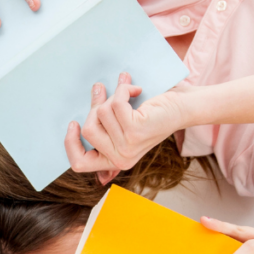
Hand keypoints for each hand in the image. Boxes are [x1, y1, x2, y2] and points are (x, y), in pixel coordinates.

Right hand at [64, 73, 187, 182]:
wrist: (183, 108)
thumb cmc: (154, 114)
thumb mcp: (124, 125)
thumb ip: (106, 126)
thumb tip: (83, 107)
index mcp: (115, 162)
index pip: (79, 164)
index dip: (70, 144)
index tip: (73, 123)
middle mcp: (120, 159)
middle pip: (87, 130)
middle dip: (96, 106)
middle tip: (104, 92)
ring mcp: (127, 146)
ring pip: (100, 114)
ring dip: (112, 96)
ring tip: (127, 92)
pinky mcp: (134, 130)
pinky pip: (114, 104)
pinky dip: (124, 89)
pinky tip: (136, 89)